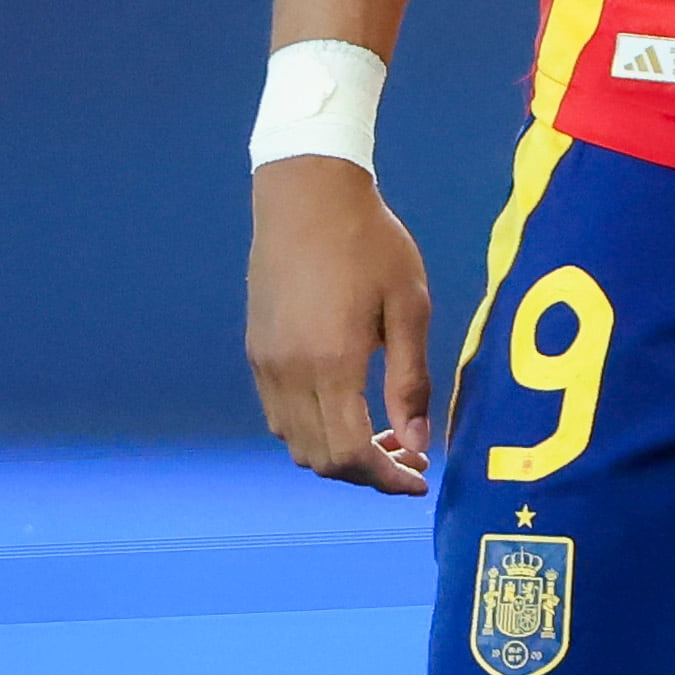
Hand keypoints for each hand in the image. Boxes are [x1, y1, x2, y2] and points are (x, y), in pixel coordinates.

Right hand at [248, 156, 434, 491]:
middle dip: (367, 472)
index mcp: (332, 363)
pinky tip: (345, 406)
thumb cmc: (369, 242)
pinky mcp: (255, 351)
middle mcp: (289, 373)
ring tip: (380, 431)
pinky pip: (279, 416)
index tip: (419, 480)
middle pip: (321, 459)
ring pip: (295, 443)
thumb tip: (418, 442)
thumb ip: (411, 379)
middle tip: (407, 454)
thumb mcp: (408, 305)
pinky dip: (312, 430)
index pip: (352, 454)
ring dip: (337, 454)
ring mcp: (266, 364)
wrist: (307, 195)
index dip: (387, 479)